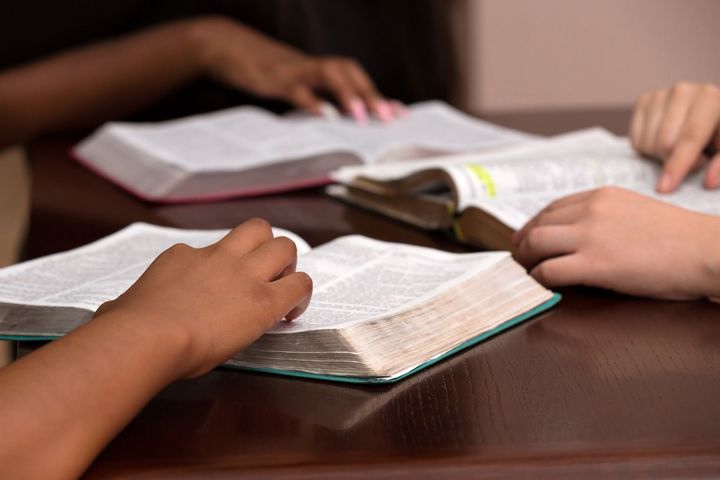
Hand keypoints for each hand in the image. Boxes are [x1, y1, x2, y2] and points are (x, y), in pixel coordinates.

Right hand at [94, 218, 312, 377]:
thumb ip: (121, 306)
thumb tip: (109, 313)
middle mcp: (218, 257)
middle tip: (266, 275)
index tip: (219, 290)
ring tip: (283, 290)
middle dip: (267, 248)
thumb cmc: (128, 327)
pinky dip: (301, 296)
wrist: (147, 337)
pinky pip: (300, 285)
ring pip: (285, 247)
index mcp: (182, 257)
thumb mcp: (120, 305)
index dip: (221, 268)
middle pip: (257, 230)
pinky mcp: (264, 301)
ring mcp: (244, 276)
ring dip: (289, 265)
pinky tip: (290, 314)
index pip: (211, 250)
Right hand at [190, 17, 403, 122]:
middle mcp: (312, 67)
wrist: (228, 47)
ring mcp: (295, 69)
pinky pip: (296, 88)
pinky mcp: (275, 78)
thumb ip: (316, 100)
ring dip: (348, 94)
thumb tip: (339, 124)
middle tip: (388, 118)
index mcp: (319, 71)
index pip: (357, 79)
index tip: (401, 114)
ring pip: (329, 75)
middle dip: (371, 95)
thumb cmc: (265, 73)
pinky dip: (311, 101)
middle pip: (350, 72)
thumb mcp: (294, 87)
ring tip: (360, 116)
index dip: (379, 95)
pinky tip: (323, 116)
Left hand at [512, 187, 719, 299]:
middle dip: (524, 242)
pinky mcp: (595, 264)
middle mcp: (591, 211)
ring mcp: (591, 236)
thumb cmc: (680, 238)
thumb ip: (606, 216)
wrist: (706, 250)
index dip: (535, 223)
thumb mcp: (636, 211)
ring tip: (525, 271)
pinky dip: (539, 278)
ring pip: (537, 244)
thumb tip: (582, 232)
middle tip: (519, 256)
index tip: (527, 235)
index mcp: (602, 196)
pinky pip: (550, 270)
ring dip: (526, 259)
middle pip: (539, 224)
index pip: (554, 207)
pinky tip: (541, 284)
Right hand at [630, 82, 719, 191]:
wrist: (710, 113)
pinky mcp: (643, 101)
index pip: (689, 137)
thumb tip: (709, 181)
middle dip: (674, 160)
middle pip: (664, 143)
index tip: (665, 188)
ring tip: (680, 148)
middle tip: (694, 159)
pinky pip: (635, 139)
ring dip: (661, 155)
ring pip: (648, 143)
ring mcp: (660, 94)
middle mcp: (683, 90)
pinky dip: (648, 148)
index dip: (678, 165)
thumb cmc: (719, 134)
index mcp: (710, 98)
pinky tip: (664, 140)